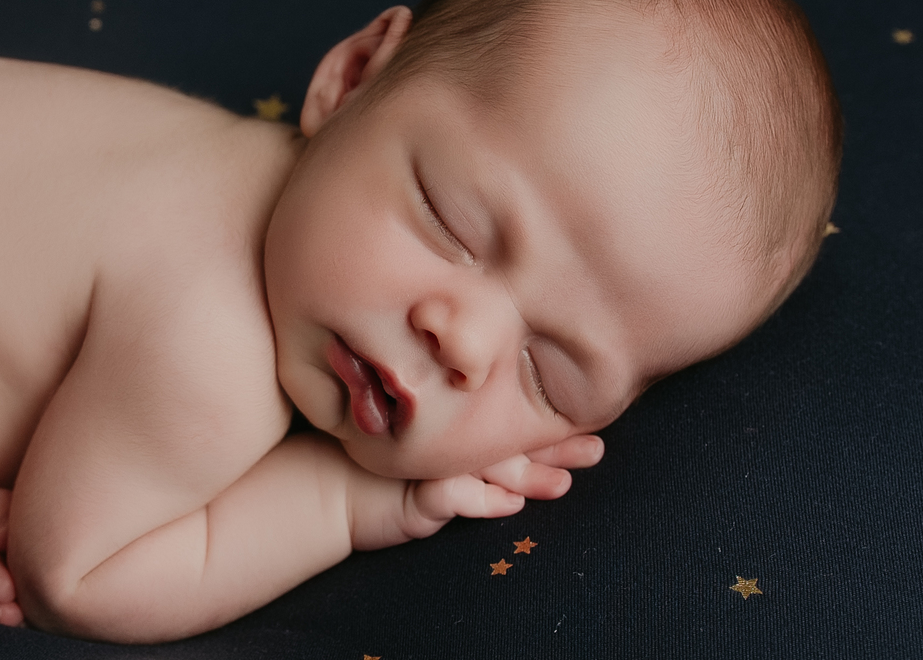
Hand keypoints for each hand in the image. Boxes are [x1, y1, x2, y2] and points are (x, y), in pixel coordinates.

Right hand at [349, 435, 602, 550]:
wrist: (327, 485)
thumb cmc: (379, 461)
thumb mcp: (427, 447)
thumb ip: (466, 433)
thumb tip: (526, 456)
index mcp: (454, 420)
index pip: (508, 415)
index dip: (548, 420)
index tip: (591, 416)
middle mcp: (447, 436)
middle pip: (509, 437)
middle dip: (555, 445)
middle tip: (596, 449)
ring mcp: (432, 462)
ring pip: (490, 466)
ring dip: (530, 475)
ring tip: (565, 484)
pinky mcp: (415, 492)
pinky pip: (455, 495)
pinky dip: (485, 501)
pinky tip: (513, 506)